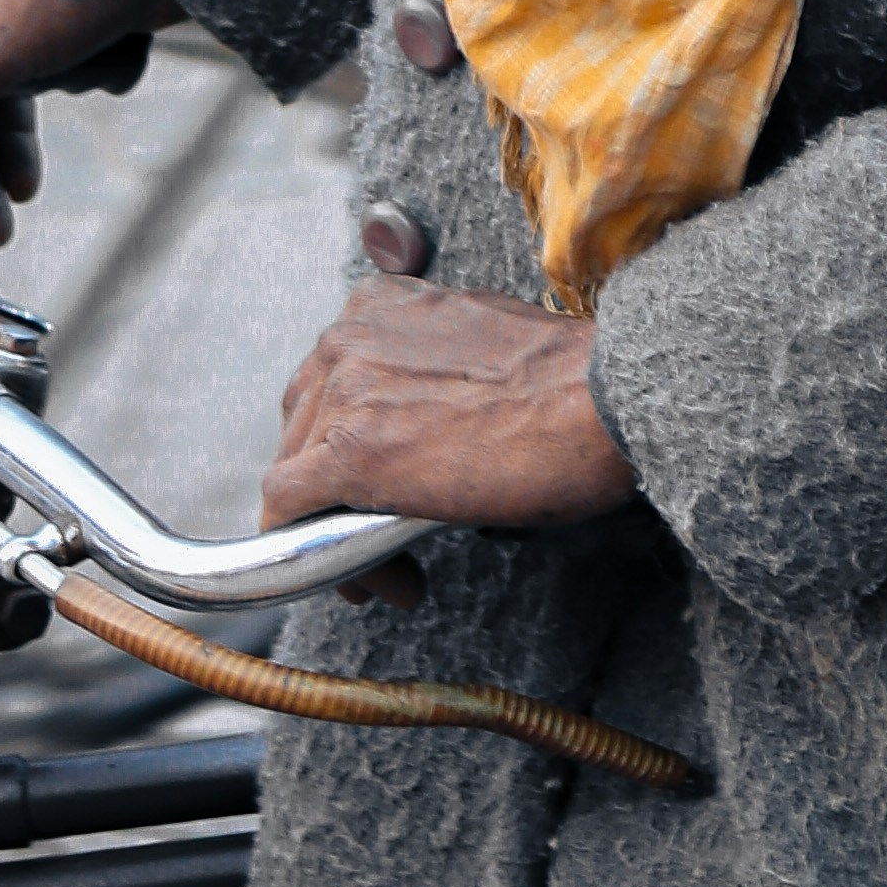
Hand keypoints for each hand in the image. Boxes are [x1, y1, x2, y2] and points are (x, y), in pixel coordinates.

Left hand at [263, 278, 637, 571]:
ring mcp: (343, 391)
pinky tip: (377, 582)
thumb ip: (426, 367)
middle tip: (389, 535)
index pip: (330, 382)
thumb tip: (416, 418)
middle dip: (339, 490)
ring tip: (398, 568)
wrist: (599, 399)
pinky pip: (287, 513)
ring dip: (339, 528)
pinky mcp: (349, 455)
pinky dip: (318, 557)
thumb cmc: (566, 379)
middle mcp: (348, 335)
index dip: (349, 444)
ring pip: (295, 477)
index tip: (390, 484)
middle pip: (304, 429)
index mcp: (378, 304)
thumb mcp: (478, 340)